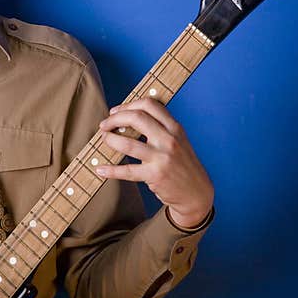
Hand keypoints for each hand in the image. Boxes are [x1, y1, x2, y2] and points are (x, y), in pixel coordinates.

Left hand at [96, 98, 213, 227]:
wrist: (196, 193)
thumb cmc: (182, 164)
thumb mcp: (178, 140)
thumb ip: (161, 127)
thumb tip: (130, 116)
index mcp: (174, 127)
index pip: (150, 105)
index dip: (128, 105)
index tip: (115, 111)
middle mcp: (169, 140)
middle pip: (137, 118)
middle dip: (115, 119)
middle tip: (104, 125)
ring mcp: (162, 157)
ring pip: (128, 143)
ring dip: (110, 140)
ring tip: (103, 139)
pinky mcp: (155, 175)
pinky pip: (127, 171)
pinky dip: (111, 170)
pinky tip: (100, 169)